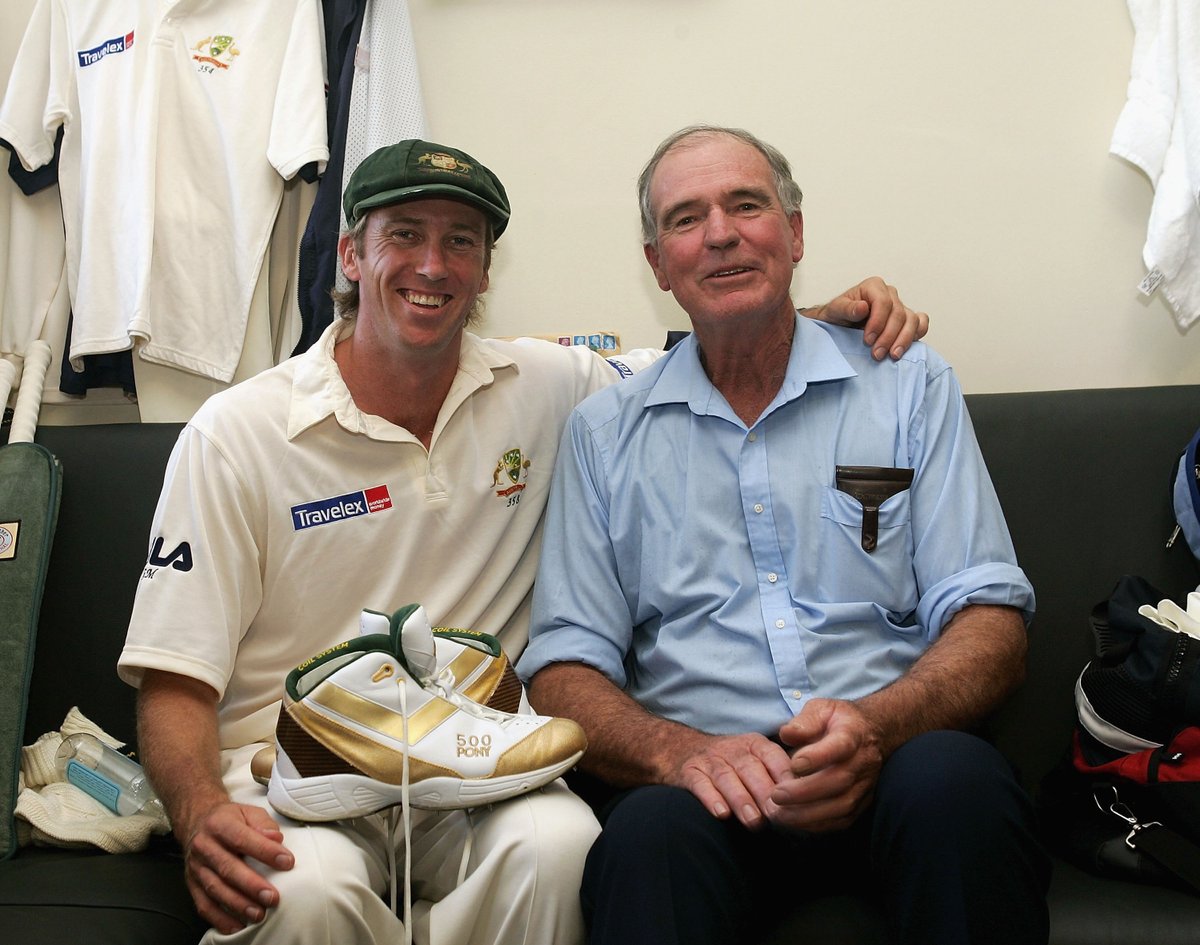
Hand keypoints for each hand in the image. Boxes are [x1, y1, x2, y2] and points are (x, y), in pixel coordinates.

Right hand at [180, 800, 293, 934]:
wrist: (197, 822)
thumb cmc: (229, 820)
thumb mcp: (248, 812)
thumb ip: (263, 824)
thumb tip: (276, 838)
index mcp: (219, 824)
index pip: (242, 838)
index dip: (265, 851)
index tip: (287, 862)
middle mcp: (204, 846)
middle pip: (228, 868)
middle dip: (251, 885)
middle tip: (272, 898)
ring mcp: (196, 867)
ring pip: (215, 889)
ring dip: (237, 905)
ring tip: (258, 914)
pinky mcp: (192, 884)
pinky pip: (203, 904)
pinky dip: (219, 918)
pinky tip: (236, 926)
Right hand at [669, 732, 794, 829]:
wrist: (680, 749)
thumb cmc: (731, 764)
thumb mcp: (755, 760)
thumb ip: (777, 777)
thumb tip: (808, 805)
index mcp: (755, 745)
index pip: (774, 758)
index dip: (786, 778)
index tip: (797, 799)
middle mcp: (733, 749)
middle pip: (750, 769)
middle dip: (765, 793)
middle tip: (777, 816)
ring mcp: (710, 760)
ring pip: (727, 778)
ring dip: (742, 800)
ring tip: (754, 821)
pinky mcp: (689, 771)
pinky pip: (700, 784)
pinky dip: (711, 798)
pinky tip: (721, 814)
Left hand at [769, 699, 883, 832]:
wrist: (872, 734)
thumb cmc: (839, 721)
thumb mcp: (822, 709)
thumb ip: (804, 721)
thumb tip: (787, 734)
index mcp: (853, 734)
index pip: (840, 746)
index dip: (818, 757)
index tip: (793, 764)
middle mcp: (863, 762)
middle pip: (839, 780)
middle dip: (805, 792)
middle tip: (776, 795)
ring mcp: (865, 785)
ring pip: (842, 805)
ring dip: (809, 814)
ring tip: (780, 814)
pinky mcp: (862, 803)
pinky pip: (843, 819)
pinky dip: (818, 825)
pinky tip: (795, 823)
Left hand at [806, 277, 929, 360]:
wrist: (839, 325)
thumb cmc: (837, 316)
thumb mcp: (835, 311)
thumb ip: (847, 308)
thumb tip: (863, 307)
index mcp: (874, 287)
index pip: (883, 302)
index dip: (878, 322)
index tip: (868, 340)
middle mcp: (890, 294)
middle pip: (898, 314)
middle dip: (888, 336)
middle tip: (877, 354)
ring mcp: (900, 307)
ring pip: (912, 320)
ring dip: (903, 340)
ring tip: (892, 356)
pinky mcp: (907, 320)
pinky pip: (921, 324)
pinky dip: (917, 335)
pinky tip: (905, 347)